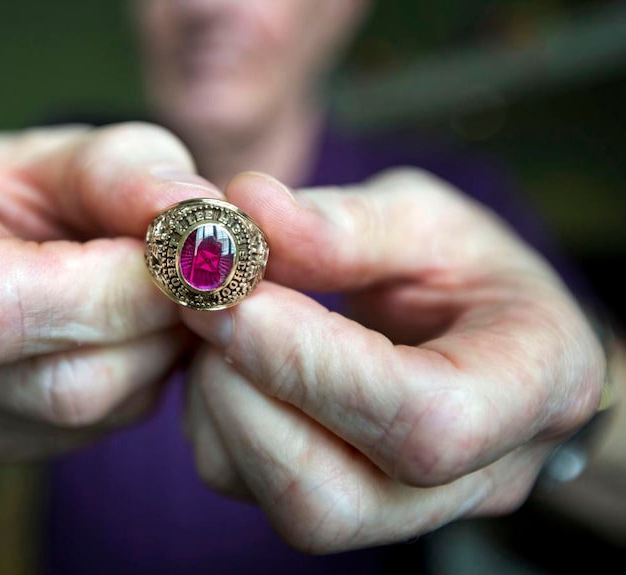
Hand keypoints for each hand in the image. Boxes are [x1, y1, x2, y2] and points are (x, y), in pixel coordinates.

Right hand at [0, 122, 220, 462]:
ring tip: (148, 302)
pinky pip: (77, 436)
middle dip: (150, 330)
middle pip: (52, 383)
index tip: (181, 260)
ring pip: (78, 419)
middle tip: (183, 283)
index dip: (117, 293)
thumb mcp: (78, 152)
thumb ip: (135, 177)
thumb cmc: (28, 181)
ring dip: (147, 360)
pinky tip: (115, 337)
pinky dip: (123, 388)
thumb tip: (202, 232)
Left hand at [181, 170, 605, 552]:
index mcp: (530, 388)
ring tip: (218, 317)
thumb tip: (248, 208)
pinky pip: (248, 487)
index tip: (236, 297)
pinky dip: (214, 418)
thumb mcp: (426, 220)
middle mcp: (473, 479)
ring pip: (285, 506)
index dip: (312, 366)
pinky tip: (227, 353)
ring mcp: (402, 508)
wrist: (478, 330)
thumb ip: (346, 222)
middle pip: (336, 498)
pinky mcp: (337, 503)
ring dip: (221, 405)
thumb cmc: (467, 271)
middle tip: (202, 302)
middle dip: (248, 394)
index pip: (424, 422)